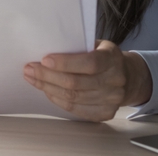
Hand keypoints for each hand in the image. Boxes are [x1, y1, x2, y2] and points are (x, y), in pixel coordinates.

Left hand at [23, 40, 152, 121]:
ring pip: (73, 98)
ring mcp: (112, 100)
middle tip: (29, 69)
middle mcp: (115, 81)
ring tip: (32, 78)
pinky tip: (47, 91)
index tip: (44, 59)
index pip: (89, 63)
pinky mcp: (105, 113)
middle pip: (76, 83)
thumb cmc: (104, 56)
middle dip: (48, 76)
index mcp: (113, 59)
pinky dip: (58, 100)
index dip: (65, 63)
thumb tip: (46, 47)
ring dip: (48, 88)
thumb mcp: (96, 44)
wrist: (128, 77)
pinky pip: (76, 110)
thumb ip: (77, 46)